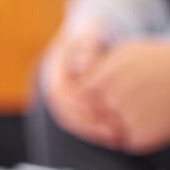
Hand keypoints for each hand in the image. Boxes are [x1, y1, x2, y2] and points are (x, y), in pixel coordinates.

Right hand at [40, 23, 124, 148]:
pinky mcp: (75, 102)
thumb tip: (83, 66)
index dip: (78, 106)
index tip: (101, 113)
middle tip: (111, 133)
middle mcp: (53, 84)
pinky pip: (80, 121)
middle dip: (86, 125)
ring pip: (71, 120)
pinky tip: (116, 134)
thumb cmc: (93, 31)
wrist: (88, 32)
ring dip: (91, 132)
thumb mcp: (90, 31)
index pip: (59, 93)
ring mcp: (63, 95)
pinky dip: (96, 129)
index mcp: (53, 68)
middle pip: (63, 112)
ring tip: (116, 138)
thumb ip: (87, 45)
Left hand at [80, 39, 169, 154]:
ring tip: (141, 108)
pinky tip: (152, 117)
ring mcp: (126, 120)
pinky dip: (135, 133)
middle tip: (124, 104)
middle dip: (101, 111)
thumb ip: (98, 67)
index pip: (77, 96)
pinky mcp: (142, 138)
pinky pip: (127, 141)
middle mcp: (111, 100)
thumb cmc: (164, 61)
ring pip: (108, 130)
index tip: (100, 95)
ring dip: (116, 124)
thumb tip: (78, 75)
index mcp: (103, 78)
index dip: (87, 97)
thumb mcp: (124, 52)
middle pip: (91, 115)